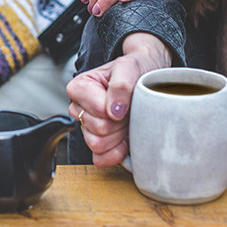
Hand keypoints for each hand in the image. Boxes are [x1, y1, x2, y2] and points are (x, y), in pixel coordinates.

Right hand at [67, 32, 170, 167]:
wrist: (147, 78)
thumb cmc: (135, 70)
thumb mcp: (130, 67)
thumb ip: (121, 85)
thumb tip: (114, 111)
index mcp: (79, 88)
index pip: (98, 112)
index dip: (117, 109)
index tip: (126, 99)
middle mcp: (79, 108)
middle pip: (98, 130)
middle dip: (120, 122)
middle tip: (130, 109)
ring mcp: (86, 127)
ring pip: (98, 145)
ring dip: (119, 135)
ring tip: (128, 119)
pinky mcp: (97, 143)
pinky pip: (101, 159)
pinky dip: (117, 152)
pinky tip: (126, 138)